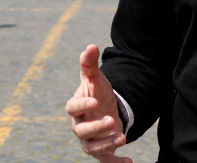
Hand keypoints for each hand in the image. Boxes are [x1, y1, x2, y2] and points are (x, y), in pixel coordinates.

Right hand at [66, 44, 130, 162]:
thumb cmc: (97, 93)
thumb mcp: (95, 78)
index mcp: (76, 107)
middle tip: (111, 120)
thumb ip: (90, 63)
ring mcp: (89, 140)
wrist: (105, 110)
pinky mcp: (100, 151)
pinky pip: (105, 159)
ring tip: (123, 137)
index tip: (95, 100)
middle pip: (82, 130)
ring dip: (107, 143)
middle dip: (96, 127)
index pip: (73, 107)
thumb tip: (91, 46)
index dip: (82, 104)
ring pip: (92, 146)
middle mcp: (79, 126)